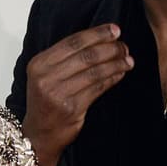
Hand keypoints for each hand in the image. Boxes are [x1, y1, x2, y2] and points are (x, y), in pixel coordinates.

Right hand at [23, 24, 133, 165]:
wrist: (38, 135)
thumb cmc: (45, 103)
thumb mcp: (45, 76)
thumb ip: (63, 58)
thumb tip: (98, 39)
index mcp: (39, 64)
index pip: (73, 42)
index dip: (97, 34)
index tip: (114, 30)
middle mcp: (46, 78)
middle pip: (86, 56)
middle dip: (110, 48)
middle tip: (124, 46)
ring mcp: (58, 94)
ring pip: (95, 72)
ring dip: (115, 64)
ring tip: (127, 59)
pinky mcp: (72, 109)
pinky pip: (98, 88)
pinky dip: (112, 79)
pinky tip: (120, 74)